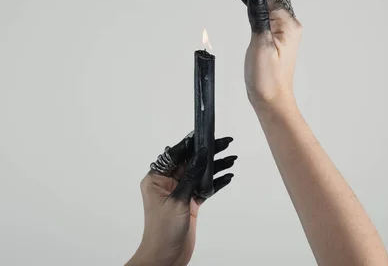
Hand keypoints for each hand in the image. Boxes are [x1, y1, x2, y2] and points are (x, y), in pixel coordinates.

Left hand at [127, 133, 235, 265]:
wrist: (166, 256)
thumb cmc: (162, 232)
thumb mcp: (178, 200)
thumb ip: (190, 177)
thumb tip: (200, 156)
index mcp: (156, 178)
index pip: (175, 154)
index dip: (191, 143)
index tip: (204, 133)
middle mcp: (167, 183)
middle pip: (190, 161)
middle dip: (207, 152)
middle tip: (224, 143)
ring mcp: (179, 192)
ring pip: (199, 173)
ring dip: (214, 166)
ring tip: (231, 158)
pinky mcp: (189, 202)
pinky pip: (204, 187)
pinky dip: (215, 181)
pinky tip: (227, 175)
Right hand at [221, 0, 301, 109]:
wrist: (271, 99)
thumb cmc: (267, 78)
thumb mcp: (261, 44)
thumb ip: (259, 17)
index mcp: (287, 24)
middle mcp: (287, 24)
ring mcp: (281, 30)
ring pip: (264, 1)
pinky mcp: (273, 36)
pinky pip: (263, 12)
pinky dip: (252, 2)